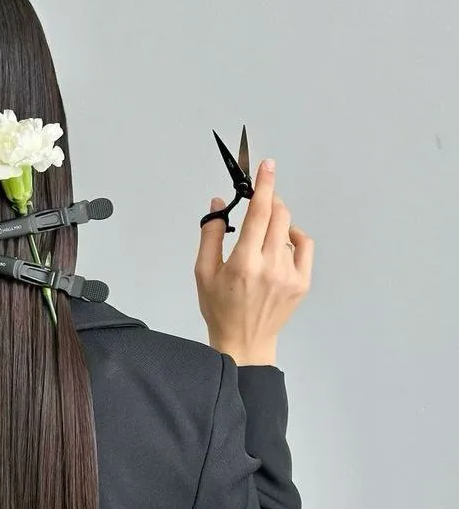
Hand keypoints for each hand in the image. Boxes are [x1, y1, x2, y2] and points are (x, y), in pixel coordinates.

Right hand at [194, 159, 313, 364]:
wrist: (244, 341)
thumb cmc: (220, 308)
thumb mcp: (204, 272)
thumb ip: (211, 234)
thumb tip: (220, 204)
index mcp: (243, 263)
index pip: (259, 213)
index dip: (264, 186)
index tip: (267, 166)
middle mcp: (269, 267)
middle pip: (279, 215)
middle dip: (270, 201)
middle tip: (258, 203)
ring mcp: (289, 275)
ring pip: (289, 229)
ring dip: (277, 222)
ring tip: (261, 238)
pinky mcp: (302, 282)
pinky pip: (304, 246)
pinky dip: (293, 237)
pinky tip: (280, 244)